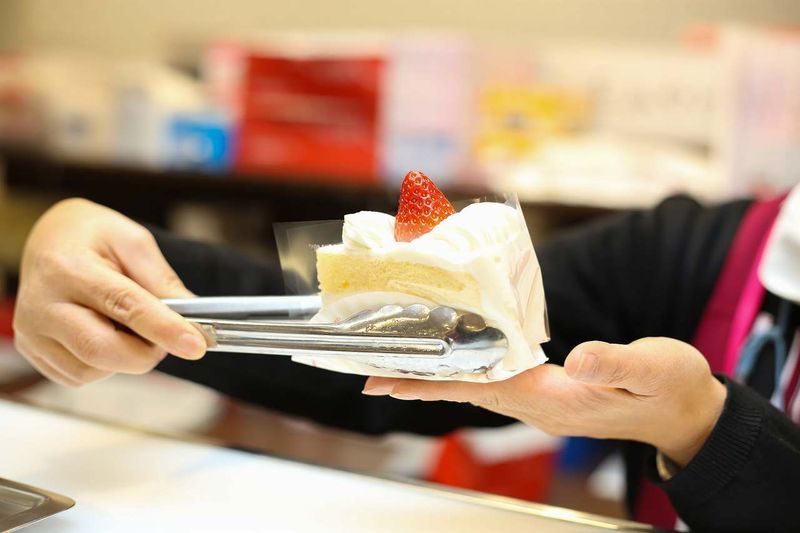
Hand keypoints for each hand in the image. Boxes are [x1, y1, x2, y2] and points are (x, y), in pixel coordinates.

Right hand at [13, 198, 206, 385]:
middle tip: (168, 337)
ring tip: (133, 328)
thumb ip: (162, 280)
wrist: (49, 240)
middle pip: (101, 349)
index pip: (123, 305)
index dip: (163, 328)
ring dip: (127, 359)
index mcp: (69, 268)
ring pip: (92, 370)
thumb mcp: (133, 241)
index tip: (196, 344)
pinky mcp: (33, 352)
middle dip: (147, 352)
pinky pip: (79, 375)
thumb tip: (192, 319)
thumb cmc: (93, 238)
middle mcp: (42, 304)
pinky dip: (106, 365)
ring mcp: (32, 332)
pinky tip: (109, 335)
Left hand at [363, 337, 726, 466]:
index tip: (392, 379)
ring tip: (397, 367)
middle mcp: (540, 405)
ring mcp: (542, 403)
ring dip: (436, 378)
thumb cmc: (671, 388)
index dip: (434, 382)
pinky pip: (494, 381)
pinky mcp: (548, 394)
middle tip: (373, 374)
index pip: (481, 387)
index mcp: (558, 399)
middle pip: (466, 391)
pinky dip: (466, 370)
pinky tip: (453, 361)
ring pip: (476, 387)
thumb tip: (579, 360)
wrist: (684, 412)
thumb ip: (617, 364)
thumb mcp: (655, 369)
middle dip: (419, 382)